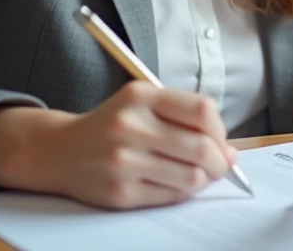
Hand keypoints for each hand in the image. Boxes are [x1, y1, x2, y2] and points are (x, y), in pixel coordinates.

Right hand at [30, 82, 237, 209]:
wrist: (60, 150)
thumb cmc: (113, 125)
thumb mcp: (143, 103)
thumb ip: (186, 117)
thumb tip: (231, 152)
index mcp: (141, 96)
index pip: (202, 110)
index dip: (221, 130)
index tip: (222, 141)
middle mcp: (130, 126)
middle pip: (201, 148)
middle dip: (221, 162)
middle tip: (221, 166)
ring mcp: (123, 161)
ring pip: (191, 178)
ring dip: (203, 180)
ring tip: (196, 175)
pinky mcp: (120, 192)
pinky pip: (171, 197)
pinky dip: (181, 193)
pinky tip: (172, 183)